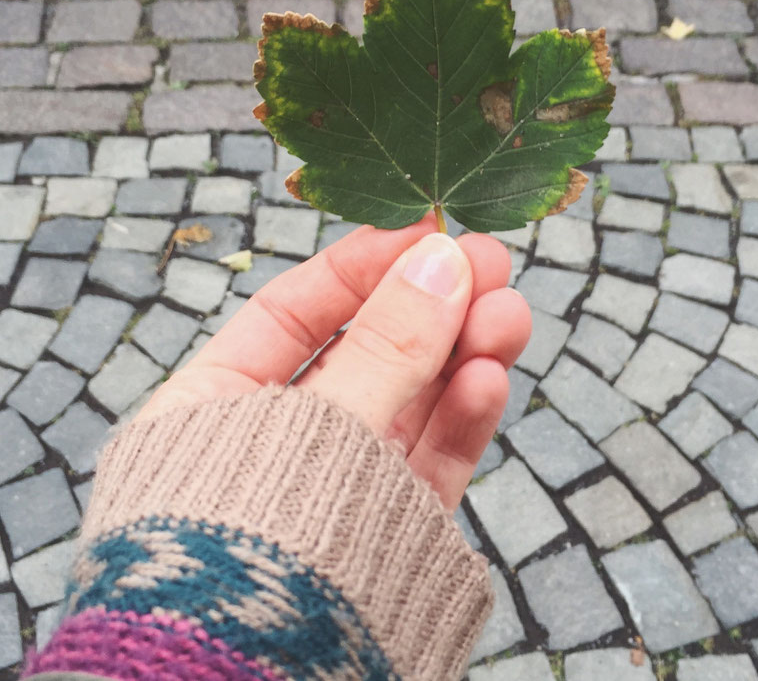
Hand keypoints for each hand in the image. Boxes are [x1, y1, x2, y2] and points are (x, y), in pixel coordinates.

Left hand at [137, 215, 531, 511]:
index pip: (293, 312)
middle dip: (429, 307)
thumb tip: (443, 258)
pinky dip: (458, 419)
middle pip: (364, 354)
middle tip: (493, 264)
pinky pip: (425, 462)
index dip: (362, 266)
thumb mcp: (317, 432)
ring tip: (510, 313)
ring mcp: (335, 489)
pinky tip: (489, 376)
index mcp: (213, 409)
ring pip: (408, 405)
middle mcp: (276, 445)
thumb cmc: (247, 559)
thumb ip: (387, 348)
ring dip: (459, 355)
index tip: (427, 232)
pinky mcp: (385, 533)